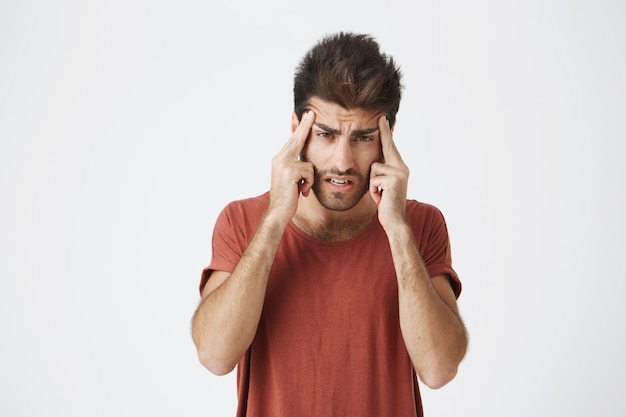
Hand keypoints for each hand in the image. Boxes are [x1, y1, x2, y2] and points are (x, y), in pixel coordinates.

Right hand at [267, 111, 315, 222]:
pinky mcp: (290, 171)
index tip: (300, 115)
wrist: (277, 212)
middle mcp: (280, 158)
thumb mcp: (292, 179)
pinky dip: (308, 184)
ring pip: (308, 163)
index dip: (297, 127)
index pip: (291, 140)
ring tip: (301, 189)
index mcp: (280, 159)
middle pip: (297, 139)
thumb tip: (306, 162)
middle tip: (311, 112)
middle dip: (305, 125)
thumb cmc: (287, 198)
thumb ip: (296, 167)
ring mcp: (284, 164)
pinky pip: (310, 172)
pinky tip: (301, 192)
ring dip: (309, 179)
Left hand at [369, 116, 409, 230]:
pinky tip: (380, 198)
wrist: (395, 221)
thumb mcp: (383, 185)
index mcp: (399, 167)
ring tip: (380, 194)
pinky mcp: (394, 181)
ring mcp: (399, 173)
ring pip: (373, 168)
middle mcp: (402, 168)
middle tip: (381, 117)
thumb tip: (374, 161)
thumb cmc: (386, 204)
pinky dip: (373, 191)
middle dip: (384, 132)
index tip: (383, 119)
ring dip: (372, 184)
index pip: (391, 147)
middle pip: (387, 148)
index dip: (387, 133)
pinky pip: (374, 179)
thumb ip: (382, 172)